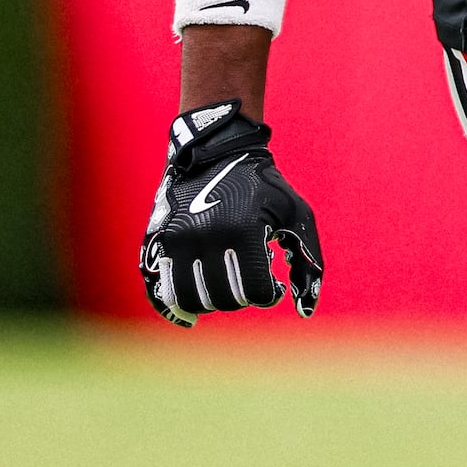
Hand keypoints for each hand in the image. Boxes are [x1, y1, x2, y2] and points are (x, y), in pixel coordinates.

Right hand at [140, 101, 325, 325]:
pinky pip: (161, 290)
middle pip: (225, 299)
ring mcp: (177, 240)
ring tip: (225, 280)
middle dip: (243, 296)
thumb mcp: (296, 216)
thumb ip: (308, 263)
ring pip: (193, 300)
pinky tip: (192, 315)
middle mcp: (205, 237)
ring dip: (214, 300)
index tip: (274, 283)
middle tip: (248, 277)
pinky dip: (177, 308)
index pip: (255, 292)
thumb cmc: (263, 188)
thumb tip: (304, 311)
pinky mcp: (158, 241)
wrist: (216, 152)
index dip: (269, 294)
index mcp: (242, 231)